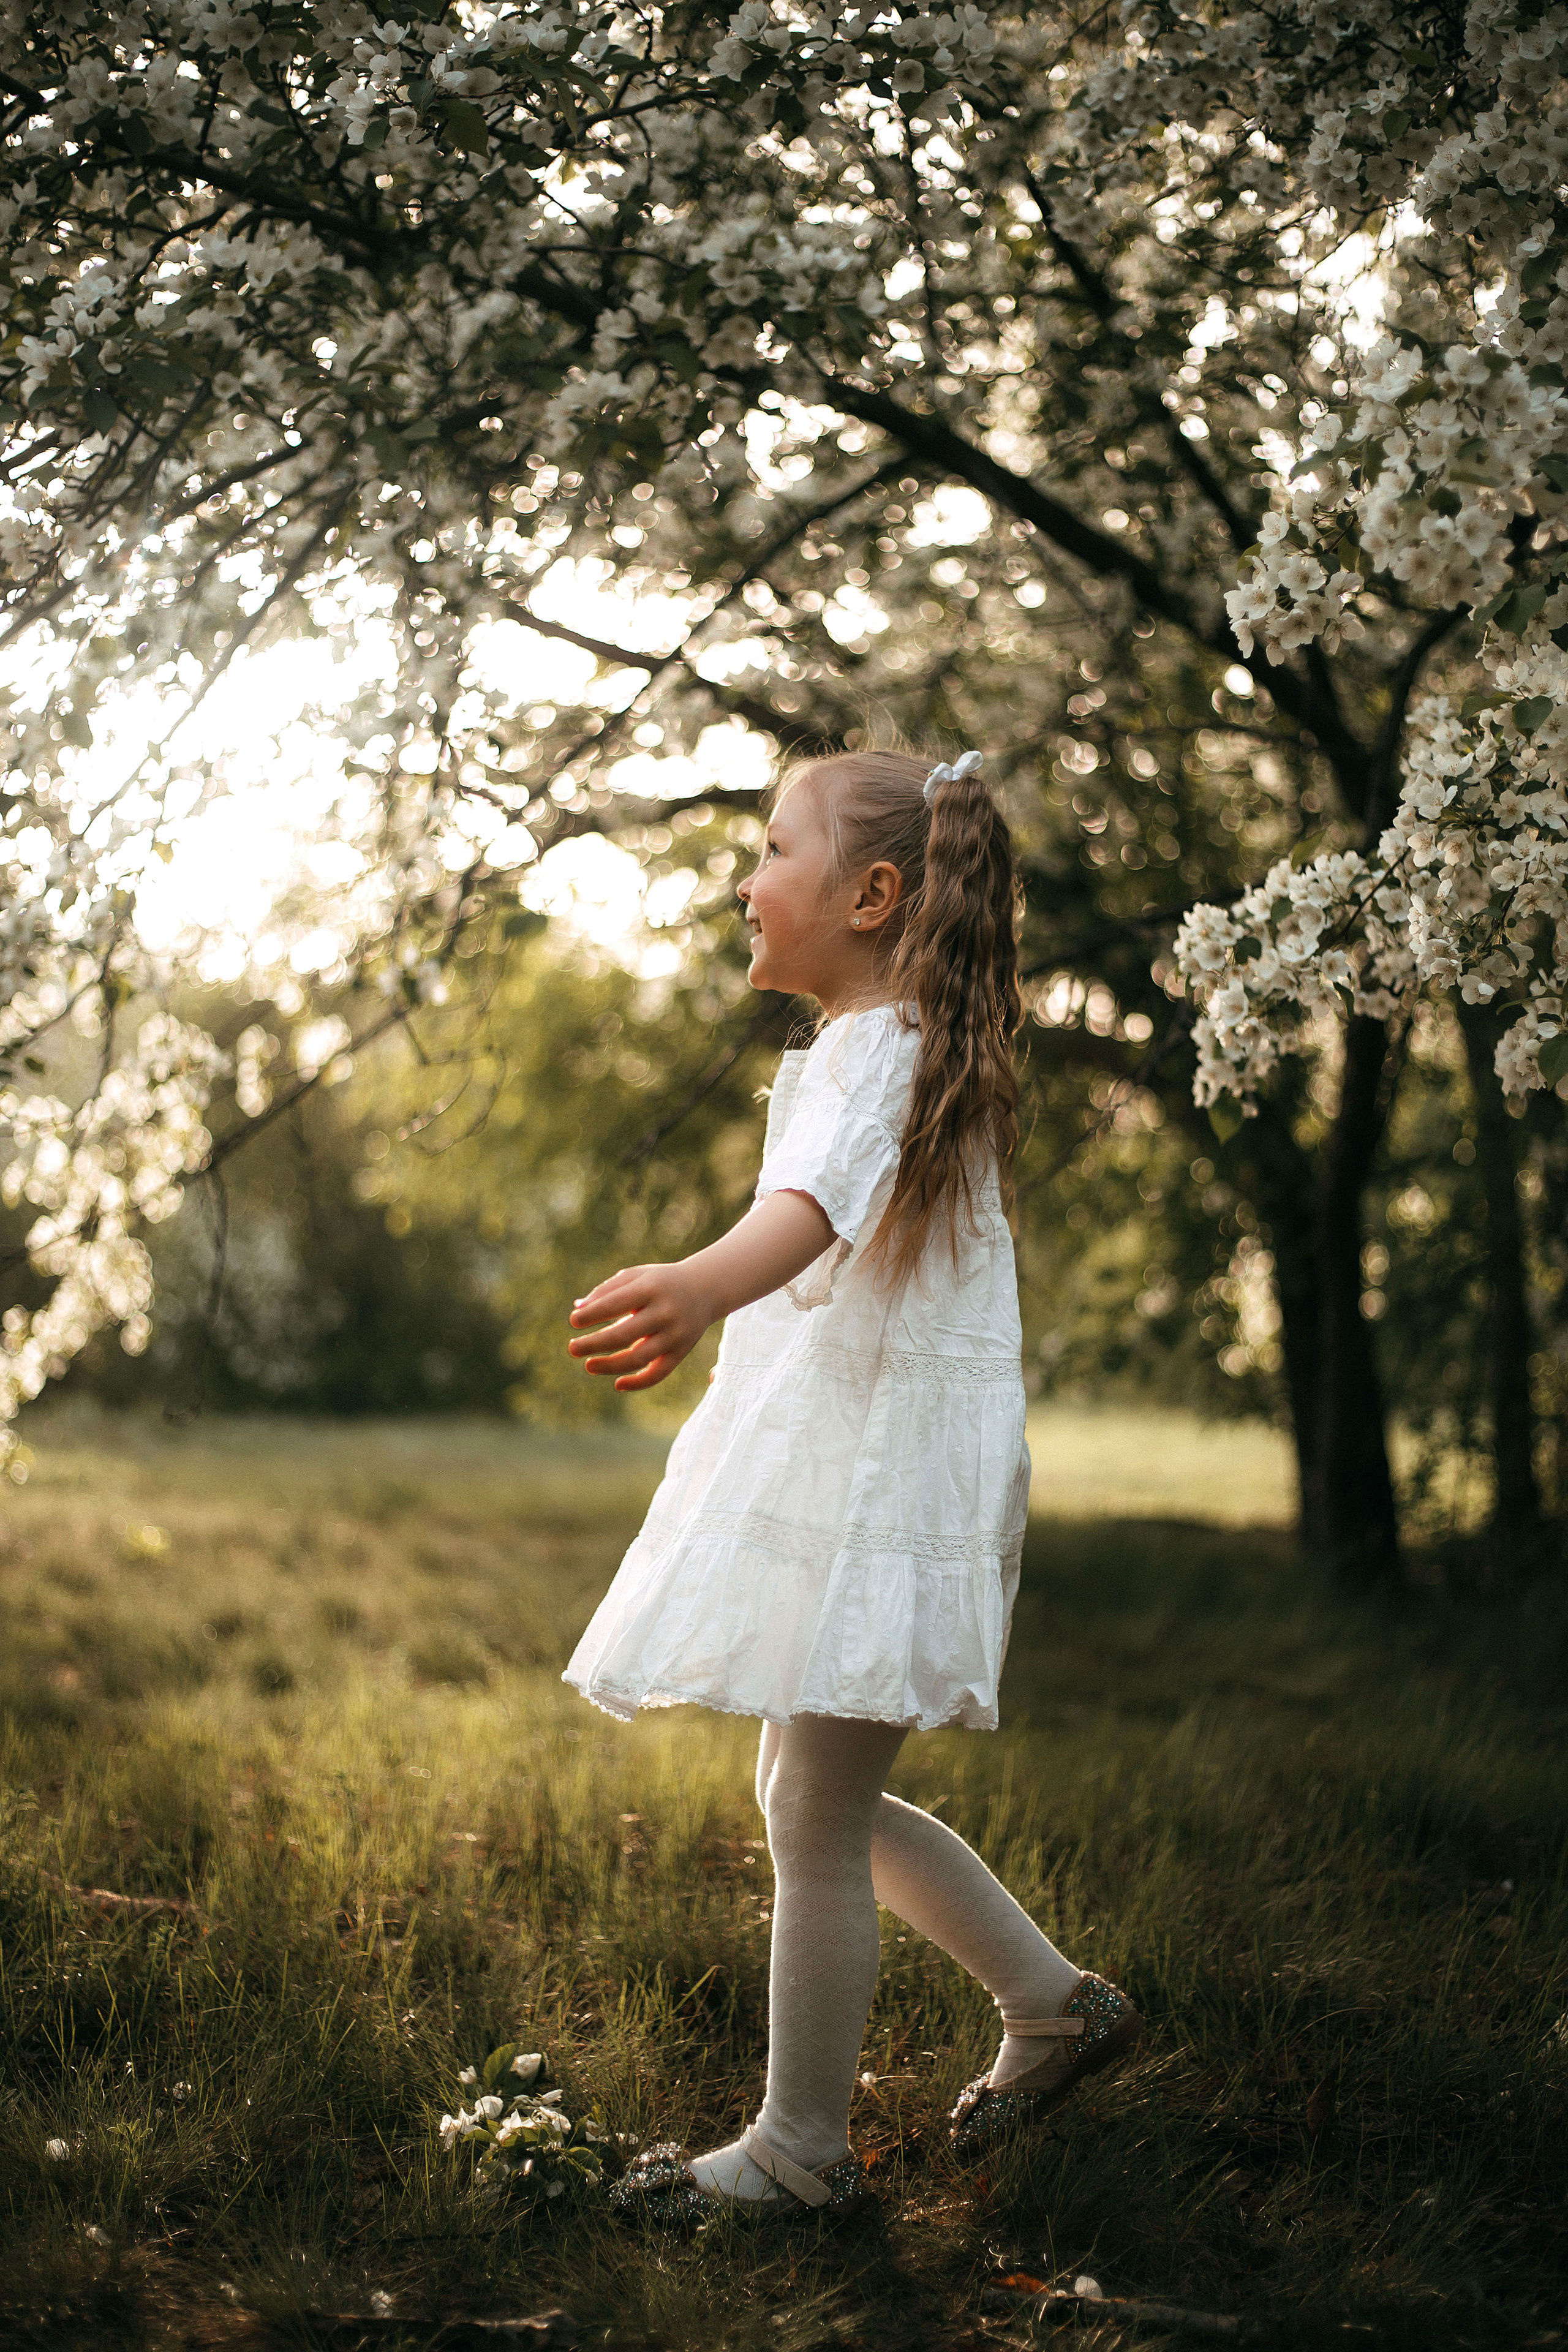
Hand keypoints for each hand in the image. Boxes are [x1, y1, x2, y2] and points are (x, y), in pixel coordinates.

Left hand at [567, 1260, 716, 1390]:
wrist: (705, 1288)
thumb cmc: (659, 1282)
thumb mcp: (635, 1276)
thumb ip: (606, 1290)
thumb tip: (578, 1309)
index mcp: (650, 1288)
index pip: (614, 1304)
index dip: (591, 1315)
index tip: (573, 1321)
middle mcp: (665, 1312)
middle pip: (623, 1335)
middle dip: (594, 1344)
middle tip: (572, 1349)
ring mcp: (675, 1334)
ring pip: (638, 1358)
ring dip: (610, 1366)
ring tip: (588, 1365)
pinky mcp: (681, 1352)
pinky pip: (659, 1374)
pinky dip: (638, 1383)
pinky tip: (618, 1384)